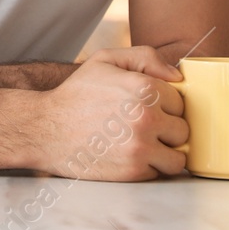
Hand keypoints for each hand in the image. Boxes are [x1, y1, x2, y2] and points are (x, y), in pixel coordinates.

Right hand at [30, 47, 186, 180]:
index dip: (165, 106)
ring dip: (164, 152)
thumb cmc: (76, 95)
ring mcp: (141, 147)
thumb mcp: (104, 60)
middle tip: (142, 127)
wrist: (45, 129)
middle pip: (183, 130)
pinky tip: (129, 155)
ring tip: (142, 144)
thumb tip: (178, 77)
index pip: (181, 103)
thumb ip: (145, 57)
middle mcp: (147, 117)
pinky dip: (149, 167)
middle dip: (166, 129)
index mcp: (144, 87)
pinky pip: (160, 172)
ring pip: (178, 157)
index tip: (147, 108)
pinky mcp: (134, 171)